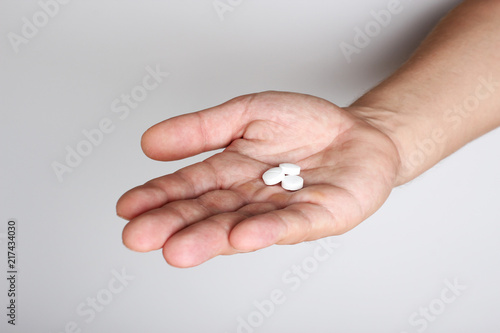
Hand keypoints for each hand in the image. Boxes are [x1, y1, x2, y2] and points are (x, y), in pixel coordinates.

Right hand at [116, 91, 400, 267]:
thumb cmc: (304, 125)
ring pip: (242, 225)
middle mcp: (251, 199)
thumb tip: (149, 143)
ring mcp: (283, 211)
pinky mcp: (319, 215)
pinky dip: (267, 231)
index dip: (157, 197)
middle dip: (173, 226)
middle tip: (139, 238)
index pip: (188, 187)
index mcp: (230, 174)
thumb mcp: (247, 114)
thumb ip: (202, 129)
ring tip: (178, 249)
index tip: (127, 208)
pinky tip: (241, 236)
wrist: (358, 134)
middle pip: (208, 213)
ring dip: (210, 238)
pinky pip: (291, 224)